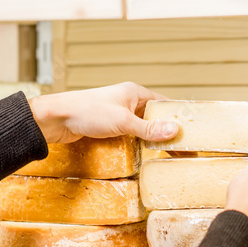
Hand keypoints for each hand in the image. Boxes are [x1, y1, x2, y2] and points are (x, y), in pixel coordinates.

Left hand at [28, 82, 179, 144]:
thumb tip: (174, 131)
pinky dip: (139, 143)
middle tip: (183, 148)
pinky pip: (130, 135)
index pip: (163, 103)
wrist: (56, 119)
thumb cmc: (87, 112)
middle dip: (167, 131)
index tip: (191, 132)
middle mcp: (128, 101)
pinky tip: (146, 154)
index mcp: (134, 93)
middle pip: (154, 117)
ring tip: (168, 153)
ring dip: (153, 139)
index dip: (177, 116)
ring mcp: (118, 114)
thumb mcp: (122, 121)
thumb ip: (148, 128)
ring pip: (142, 127)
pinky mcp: (109, 127)